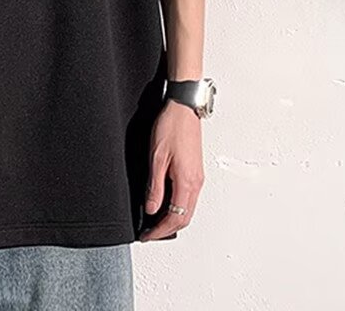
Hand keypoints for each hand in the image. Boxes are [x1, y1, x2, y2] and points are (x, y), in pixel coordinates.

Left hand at [139, 99, 204, 241]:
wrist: (184, 109)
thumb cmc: (170, 127)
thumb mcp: (156, 157)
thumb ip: (155, 186)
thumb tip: (152, 209)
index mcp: (187, 182)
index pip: (175, 217)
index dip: (160, 230)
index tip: (147, 235)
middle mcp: (196, 183)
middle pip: (184, 218)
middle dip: (166, 229)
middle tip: (149, 232)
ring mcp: (197, 178)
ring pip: (187, 209)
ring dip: (172, 219)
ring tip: (154, 221)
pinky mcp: (195, 172)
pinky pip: (188, 198)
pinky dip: (177, 207)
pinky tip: (164, 204)